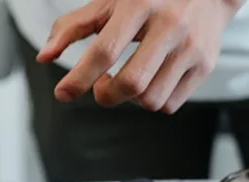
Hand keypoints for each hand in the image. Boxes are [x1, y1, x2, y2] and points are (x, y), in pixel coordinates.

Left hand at [37, 0, 243, 112]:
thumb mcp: (110, 2)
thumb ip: (72, 27)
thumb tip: (44, 57)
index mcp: (140, 4)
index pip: (105, 51)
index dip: (79, 78)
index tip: (63, 93)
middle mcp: (170, 25)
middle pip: (130, 84)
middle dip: (106, 95)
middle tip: (102, 84)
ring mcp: (190, 47)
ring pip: (150, 100)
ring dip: (129, 100)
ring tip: (127, 80)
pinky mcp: (204, 65)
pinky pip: (170, 104)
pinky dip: (151, 102)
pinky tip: (149, 82)